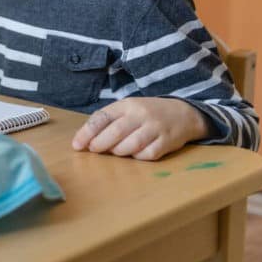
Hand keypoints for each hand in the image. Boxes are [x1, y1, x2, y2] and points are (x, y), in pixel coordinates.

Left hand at [70, 97, 210, 160]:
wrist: (183, 113)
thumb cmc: (147, 114)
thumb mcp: (128, 109)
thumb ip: (109, 121)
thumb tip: (86, 140)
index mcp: (127, 105)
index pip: (103, 117)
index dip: (87, 132)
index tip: (77, 145)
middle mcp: (141, 115)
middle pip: (116, 132)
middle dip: (100, 144)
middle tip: (93, 150)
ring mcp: (155, 128)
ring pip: (131, 145)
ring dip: (119, 151)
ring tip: (115, 151)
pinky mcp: (167, 142)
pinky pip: (148, 155)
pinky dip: (137, 157)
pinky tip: (135, 154)